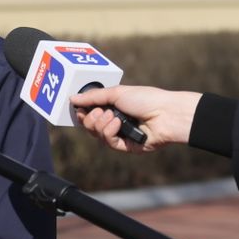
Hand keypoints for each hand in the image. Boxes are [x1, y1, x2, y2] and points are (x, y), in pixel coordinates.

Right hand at [68, 85, 201, 152]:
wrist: (166, 113)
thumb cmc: (146, 99)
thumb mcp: (116, 93)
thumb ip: (93, 97)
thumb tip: (73, 98)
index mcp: (113, 107)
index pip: (90, 113)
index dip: (83, 112)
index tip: (80, 108)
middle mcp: (115, 121)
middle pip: (90, 126)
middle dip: (91, 118)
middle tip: (101, 111)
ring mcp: (121, 134)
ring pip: (97, 135)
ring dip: (102, 124)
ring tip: (114, 116)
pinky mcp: (126, 146)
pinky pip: (109, 142)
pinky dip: (110, 132)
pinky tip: (118, 124)